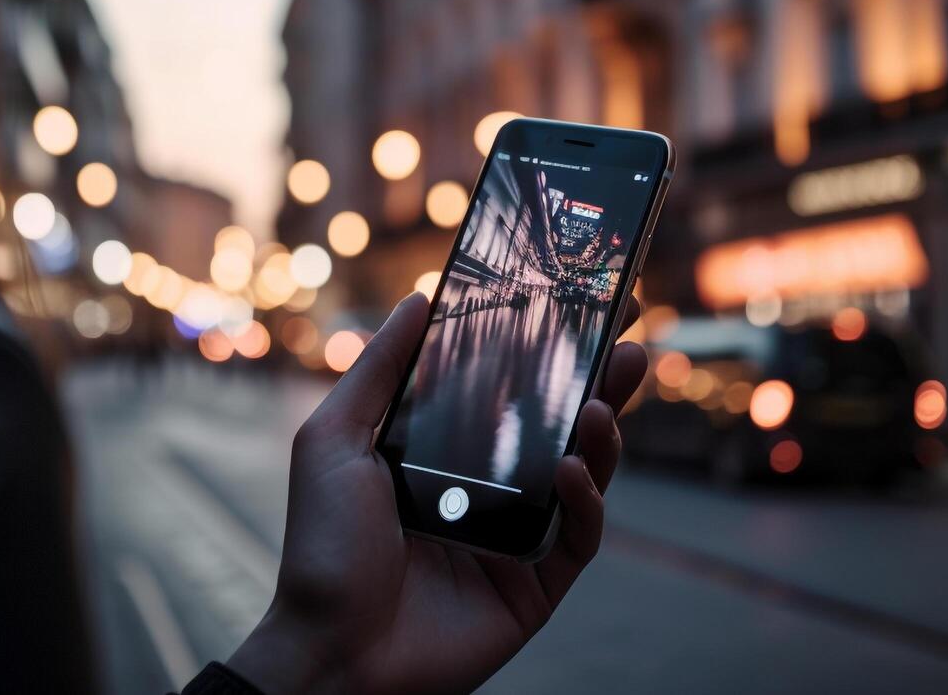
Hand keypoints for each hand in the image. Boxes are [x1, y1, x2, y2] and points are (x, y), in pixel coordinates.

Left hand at [226, 292, 647, 694]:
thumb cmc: (321, 547)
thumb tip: (420, 298)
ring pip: (583, 474)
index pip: (508, 388)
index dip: (546, 348)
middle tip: (626, 335)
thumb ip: (379, 369)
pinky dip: (585, 499)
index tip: (578, 301)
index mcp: (446, 450)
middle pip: (559, 423)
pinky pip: (580, 537)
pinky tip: (570, 468)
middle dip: (599, 379)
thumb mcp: (334, 439)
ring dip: (601, 432)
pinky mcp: (536, 585)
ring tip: (604, 398)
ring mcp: (517, 537)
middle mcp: (488, 487)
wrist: (330, 649)